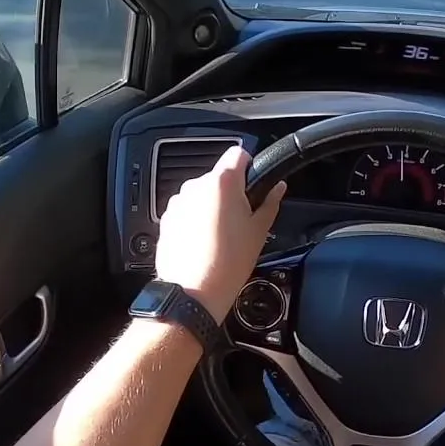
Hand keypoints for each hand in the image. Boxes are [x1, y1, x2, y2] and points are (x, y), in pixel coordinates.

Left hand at [154, 145, 286, 322]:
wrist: (193, 292)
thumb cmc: (228, 263)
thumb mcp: (259, 230)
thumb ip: (270, 202)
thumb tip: (278, 188)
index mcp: (222, 183)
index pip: (238, 153)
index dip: (249, 166)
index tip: (253, 182)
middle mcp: (196, 186)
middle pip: (219, 177)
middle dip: (231, 193)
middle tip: (242, 219)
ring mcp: (178, 203)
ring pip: (202, 195)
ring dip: (211, 207)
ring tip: (222, 236)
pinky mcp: (167, 219)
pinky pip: (186, 211)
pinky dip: (195, 221)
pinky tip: (205, 243)